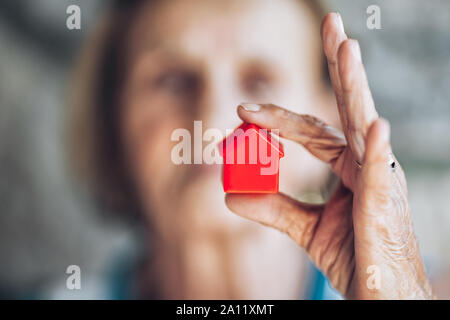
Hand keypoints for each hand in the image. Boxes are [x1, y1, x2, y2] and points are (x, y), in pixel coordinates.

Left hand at [225, 13, 433, 298]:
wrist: (380, 295)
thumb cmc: (355, 256)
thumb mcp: (306, 229)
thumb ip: (272, 208)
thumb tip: (229, 194)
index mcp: (348, 164)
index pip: (310, 129)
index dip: (277, 117)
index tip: (242, 111)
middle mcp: (366, 161)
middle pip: (347, 107)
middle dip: (340, 65)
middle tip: (332, 22)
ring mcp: (379, 178)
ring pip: (362, 124)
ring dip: (355, 86)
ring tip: (347, 47)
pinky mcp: (385, 204)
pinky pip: (378, 172)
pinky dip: (375, 149)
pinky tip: (373, 125)